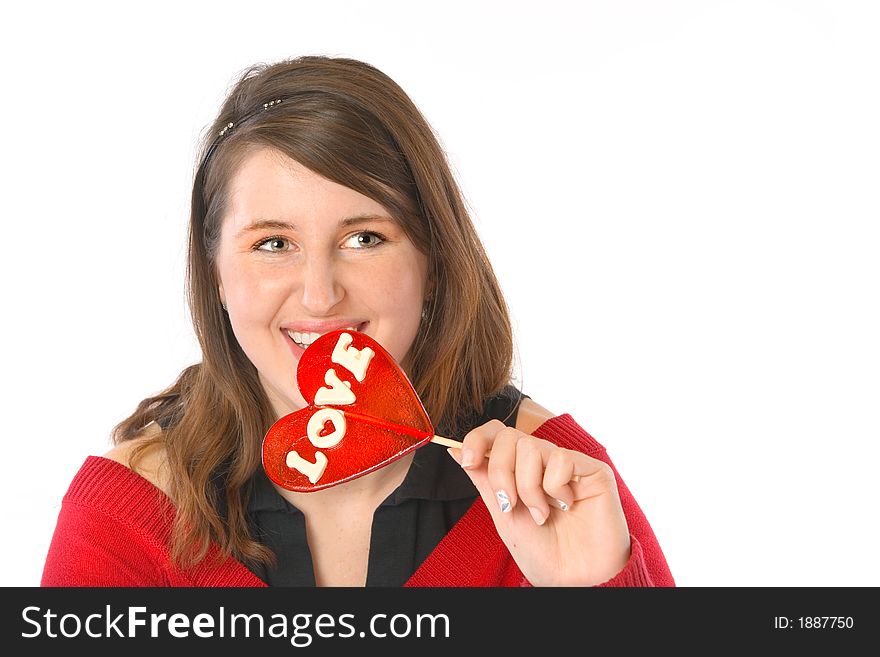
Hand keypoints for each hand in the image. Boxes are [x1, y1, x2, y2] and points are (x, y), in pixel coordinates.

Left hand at [449, 420, 630, 585]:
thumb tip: (453, 450)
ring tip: (541, 515)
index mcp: (521, 469)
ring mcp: (569, 463)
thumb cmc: (542, 552)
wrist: (572, 581)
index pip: (497, 433)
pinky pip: (562, 459)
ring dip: (528, 487)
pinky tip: (568, 506)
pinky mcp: (594, 471)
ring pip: (531, 447)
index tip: (466, 462)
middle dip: (501, 473)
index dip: (477, 439)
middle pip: (509, 436)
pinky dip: (556, 487)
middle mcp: (544, 461)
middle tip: (510, 504)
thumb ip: (484, 479)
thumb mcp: (502, 514)